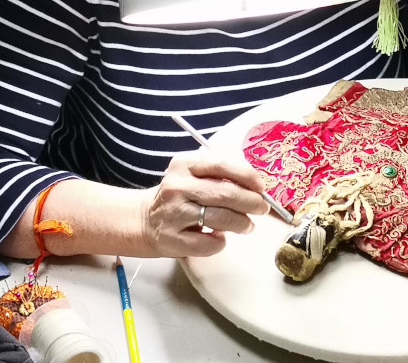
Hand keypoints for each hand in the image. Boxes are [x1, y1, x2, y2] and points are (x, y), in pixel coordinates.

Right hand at [140, 156, 269, 257]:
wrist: (146, 220)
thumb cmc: (180, 196)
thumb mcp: (193, 175)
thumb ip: (220, 175)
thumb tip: (256, 187)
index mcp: (184, 164)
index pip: (222, 165)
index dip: (247, 176)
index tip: (261, 187)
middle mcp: (177, 187)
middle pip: (225, 193)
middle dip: (251, 202)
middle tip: (262, 208)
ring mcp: (173, 214)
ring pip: (220, 218)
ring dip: (241, 223)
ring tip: (247, 225)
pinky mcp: (172, 239)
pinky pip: (208, 243)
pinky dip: (221, 242)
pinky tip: (220, 237)